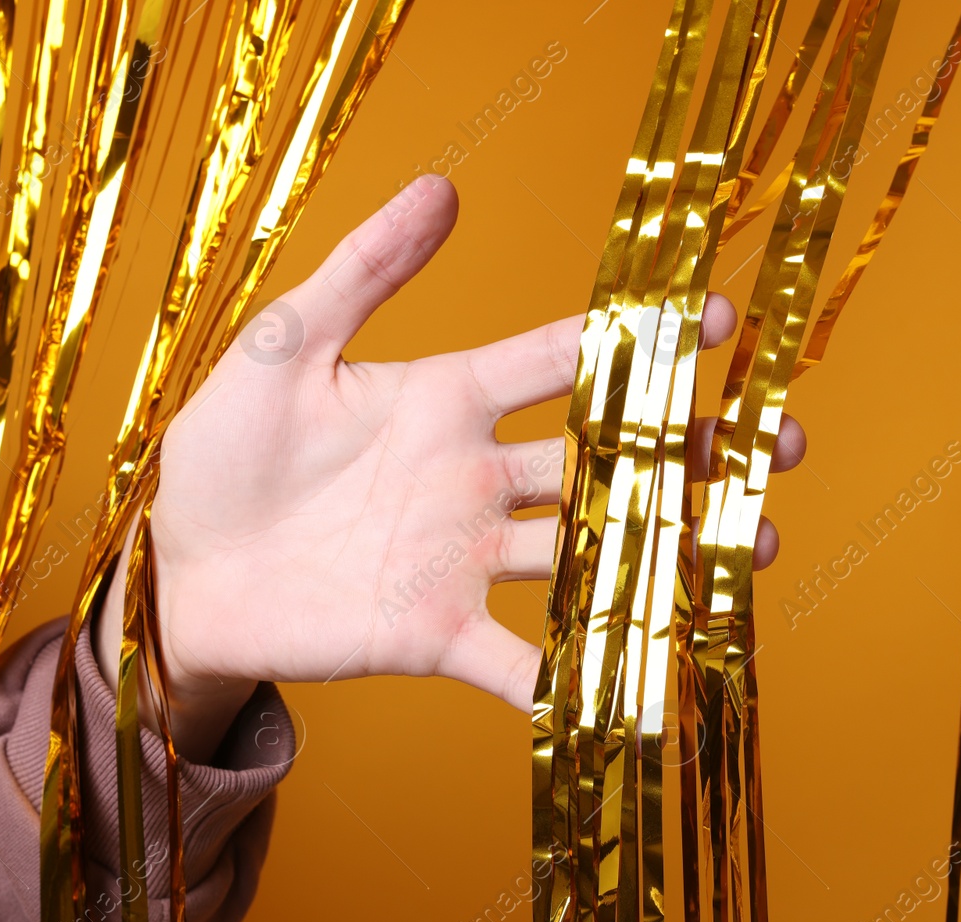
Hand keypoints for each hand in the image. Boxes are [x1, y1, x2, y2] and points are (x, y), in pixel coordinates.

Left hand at [95, 175, 806, 761]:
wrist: (184, 568)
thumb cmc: (226, 452)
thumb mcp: (285, 347)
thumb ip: (364, 272)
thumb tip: (443, 185)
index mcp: (446, 400)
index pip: (562, 358)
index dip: (639, 337)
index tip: (722, 318)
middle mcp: (474, 477)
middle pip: (605, 457)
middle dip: (692, 450)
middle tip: (776, 444)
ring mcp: (463, 559)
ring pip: (588, 551)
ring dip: (671, 553)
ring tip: (754, 549)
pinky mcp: (435, 632)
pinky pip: (517, 661)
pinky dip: (572, 684)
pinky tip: (636, 696)